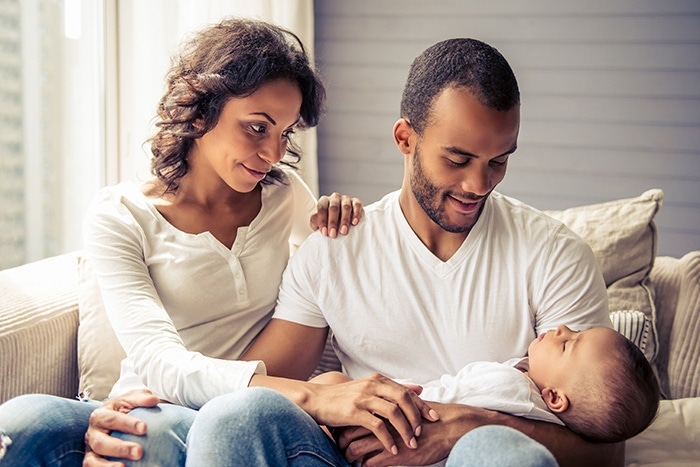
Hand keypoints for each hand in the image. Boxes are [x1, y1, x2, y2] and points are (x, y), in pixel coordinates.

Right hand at [83, 389, 159, 465]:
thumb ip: (142, 398)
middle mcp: (92, 433)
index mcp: (100, 415)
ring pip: (92, 460)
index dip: (127, 424)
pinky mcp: (92, 461)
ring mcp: (91, 449)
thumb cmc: (126, 408)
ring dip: (108, 466)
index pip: (111, 419)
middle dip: (120, 448)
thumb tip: (155, 400)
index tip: (144, 428)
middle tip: (139, 452)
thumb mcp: (132, 399)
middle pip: (101, 442)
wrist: (116, 417)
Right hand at [305, 373, 438, 456]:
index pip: (407, 391)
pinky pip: (377, 426)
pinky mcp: (354, 411)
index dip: (423, 405)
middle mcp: (373, 386)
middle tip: (421, 433)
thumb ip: (393, 389)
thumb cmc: (344, 397)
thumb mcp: (370, 388)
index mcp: (378, 380)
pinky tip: (392, 449)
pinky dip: (388, 439)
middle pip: (404, 399)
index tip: (435, 418)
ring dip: (405, 430)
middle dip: (416, 418)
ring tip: (410, 444)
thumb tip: (419, 388)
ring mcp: (363, 398)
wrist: (317, 400)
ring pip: (393, 413)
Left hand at [310, 192, 362, 236]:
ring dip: (344, 220)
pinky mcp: (356, 202)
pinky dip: (356, 214)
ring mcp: (346, 199)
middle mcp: (334, 198)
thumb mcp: (318, 222)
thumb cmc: (327, 221)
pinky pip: (357, 205)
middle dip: (333, 222)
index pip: (322, 208)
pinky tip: (354, 222)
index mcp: (324, 201)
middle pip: (334, 207)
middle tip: (333, 234)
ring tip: (343, 231)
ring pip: (346, 207)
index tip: (324, 232)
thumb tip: (317, 224)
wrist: (339, 219)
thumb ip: (315, 221)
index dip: (322, 220)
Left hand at [337, 402, 483, 466]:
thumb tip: (384, 415)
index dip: (344, 427)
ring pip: (356, 449)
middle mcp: (381, 423)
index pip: (354, 418)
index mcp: (383, 410)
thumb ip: (394, 411)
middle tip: (340, 448)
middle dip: (341, 443)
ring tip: (348, 460)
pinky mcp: (395, 455)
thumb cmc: (430, 419)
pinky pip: (371, 463)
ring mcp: (387, 439)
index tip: (341, 433)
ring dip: (349, 457)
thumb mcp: (408, 409)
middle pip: (349, 433)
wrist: (449, 427)